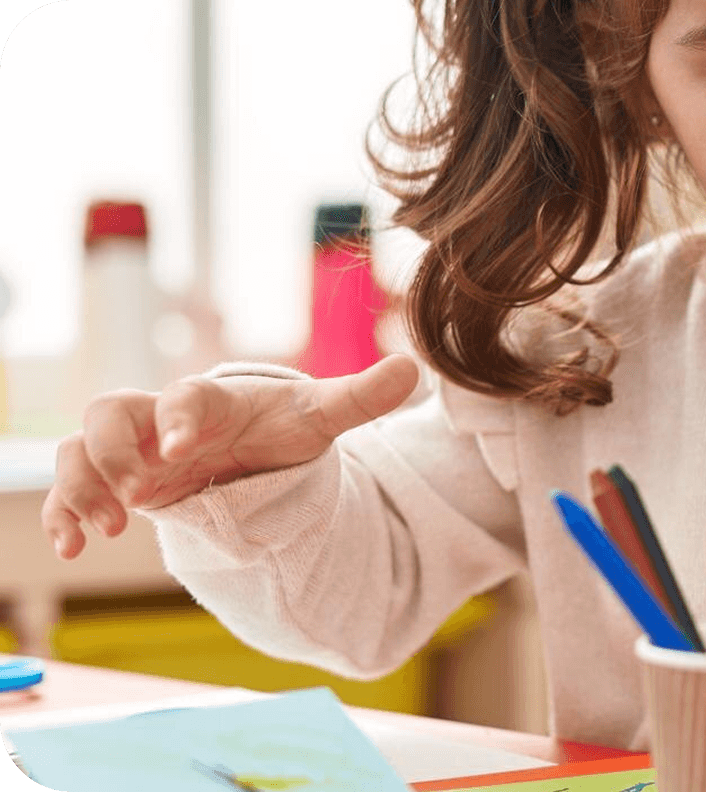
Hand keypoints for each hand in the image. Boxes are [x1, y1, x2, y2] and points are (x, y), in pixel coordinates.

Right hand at [41, 354, 419, 559]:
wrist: (250, 449)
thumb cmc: (279, 428)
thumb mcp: (319, 417)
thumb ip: (360, 397)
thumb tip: (415, 368)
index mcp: (208, 401)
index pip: (182, 397)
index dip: (177, 417)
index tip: (182, 448)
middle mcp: (159, 420)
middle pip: (108, 412)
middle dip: (111, 450)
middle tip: (139, 492)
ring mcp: (131, 451)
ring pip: (77, 450)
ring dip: (79, 487)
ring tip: (104, 528)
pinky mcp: (117, 483)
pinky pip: (71, 490)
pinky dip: (64, 514)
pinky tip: (73, 546)